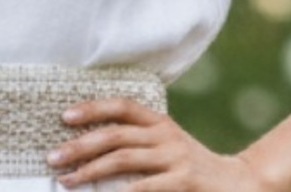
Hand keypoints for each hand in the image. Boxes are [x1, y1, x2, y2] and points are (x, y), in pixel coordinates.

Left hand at [46, 97, 272, 190]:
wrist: (237, 184)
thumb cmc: (190, 166)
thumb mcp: (167, 145)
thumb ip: (137, 141)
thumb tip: (91, 145)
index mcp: (159, 121)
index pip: (122, 106)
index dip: (93, 108)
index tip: (65, 116)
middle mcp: (166, 134)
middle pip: (115, 135)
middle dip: (80, 146)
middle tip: (53, 157)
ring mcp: (175, 158)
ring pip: (123, 159)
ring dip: (90, 171)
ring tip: (67, 181)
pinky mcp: (182, 182)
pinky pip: (143, 187)